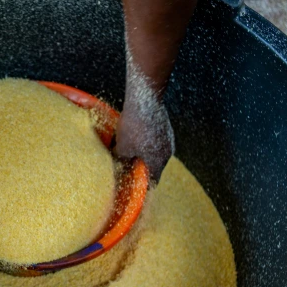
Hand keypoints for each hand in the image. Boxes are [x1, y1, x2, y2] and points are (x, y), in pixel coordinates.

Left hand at [114, 66, 174, 182]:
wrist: (145, 98)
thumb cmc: (133, 126)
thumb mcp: (122, 148)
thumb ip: (121, 163)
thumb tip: (118, 169)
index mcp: (158, 161)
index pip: (153, 182)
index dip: (142, 186)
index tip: (134, 187)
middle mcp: (167, 152)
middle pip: (155, 168)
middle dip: (141, 169)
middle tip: (128, 167)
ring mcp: (169, 139)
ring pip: (156, 153)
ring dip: (144, 155)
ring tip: (129, 149)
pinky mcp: (166, 128)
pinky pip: (156, 141)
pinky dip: (147, 143)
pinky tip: (136, 136)